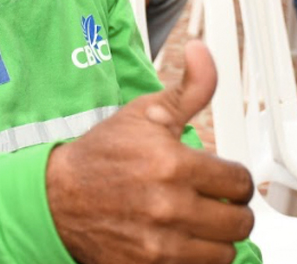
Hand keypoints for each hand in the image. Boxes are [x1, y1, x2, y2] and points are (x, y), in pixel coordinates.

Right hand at [46, 42, 254, 263]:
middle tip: (216, 202)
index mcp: (173, 164)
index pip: (239, 183)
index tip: (223, 179)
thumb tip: (202, 52)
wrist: (57, 198)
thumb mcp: (145, 113)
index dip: (234, 178)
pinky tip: (182, 239)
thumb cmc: (102, 155)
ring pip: (224, 252)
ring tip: (200, 222)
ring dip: (217, 237)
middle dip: (231, 209)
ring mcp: (160, 244)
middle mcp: (170, 207)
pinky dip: (196, 257)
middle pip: (239, 222)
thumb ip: (189, 89)